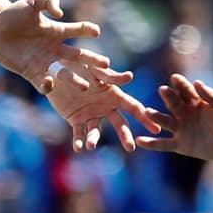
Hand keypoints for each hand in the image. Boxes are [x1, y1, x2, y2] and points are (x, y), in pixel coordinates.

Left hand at [0, 0, 113, 93]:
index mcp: (56, 31)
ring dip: (75, 79)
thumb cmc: (11, 15)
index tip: (96, 31)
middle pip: (78, 56)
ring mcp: (44, 62)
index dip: (88, 30)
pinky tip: (49, 82)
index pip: (78, 30)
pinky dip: (47, 85)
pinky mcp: (32, 73)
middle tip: (106, 65)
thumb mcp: (31, 3)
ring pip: (65, 73)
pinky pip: (43, 83)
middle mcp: (54, 49)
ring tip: (84, 86)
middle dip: (92, 60)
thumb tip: (60, 13)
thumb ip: (47, 2)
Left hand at [44, 72, 160, 152]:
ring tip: (91, 145)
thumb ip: (111, 76)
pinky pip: (79, 133)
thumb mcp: (95, 69)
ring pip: (96, 131)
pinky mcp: (76, 119)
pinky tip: (78, 148)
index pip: (133, 107)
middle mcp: (105, 107)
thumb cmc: (79, 65)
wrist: (57, 68)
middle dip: (126, 136)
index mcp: (114, 94)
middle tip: (131, 148)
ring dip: (94, 139)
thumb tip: (130, 76)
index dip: (145, 118)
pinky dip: (78, 141)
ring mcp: (91, 114)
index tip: (156, 129)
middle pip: (120, 124)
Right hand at [136, 74, 212, 162]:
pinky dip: (151, 143)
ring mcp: (181, 129)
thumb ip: (210, 95)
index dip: (180, 84)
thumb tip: (197, 82)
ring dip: (155, 116)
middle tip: (163, 90)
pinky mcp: (180, 145)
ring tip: (146, 111)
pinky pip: (164, 144)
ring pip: (165, 122)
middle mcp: (184, 113)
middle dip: (168, 97)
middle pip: (173, 104)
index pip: (185, 91)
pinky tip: (140, 140)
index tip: (175, 78)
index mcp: (195, 101)